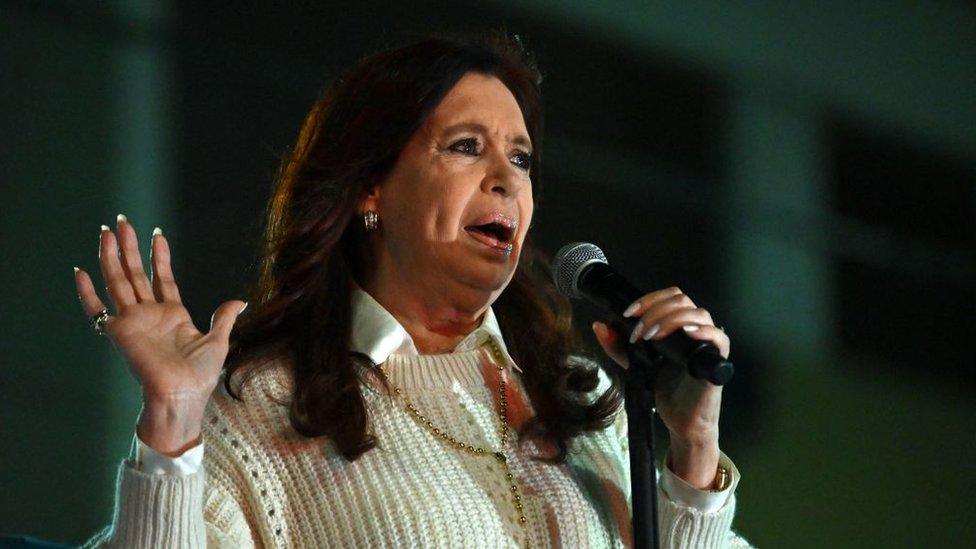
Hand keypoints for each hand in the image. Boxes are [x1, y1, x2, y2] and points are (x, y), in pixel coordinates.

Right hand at [74, 214, 246, 454]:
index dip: (160, 257)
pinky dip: (87, 293)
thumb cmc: (200, 376)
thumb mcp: (218, 341)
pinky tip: (80, 272)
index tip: (157, 234)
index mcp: (173, 315)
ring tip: (107, 232)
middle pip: (136, 273)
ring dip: (111, 257)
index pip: (163, 278)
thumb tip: (240, 301)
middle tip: (122, 221)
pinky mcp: (119, 332)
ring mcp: (133, 321)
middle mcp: (150, 315)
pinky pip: (97, 310)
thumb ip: (223, 318)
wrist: (182, 395)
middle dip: (130, 247)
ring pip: (119, 281)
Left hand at [591, 286, 730, 487]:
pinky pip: (719, 338)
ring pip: (699, 313)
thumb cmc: (666, 391)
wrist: (681, 422)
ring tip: (652, 337)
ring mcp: (708, 344)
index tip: (629, 313)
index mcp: (679, 326)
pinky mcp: (717, 362)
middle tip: (639, 333)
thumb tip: (600, 325)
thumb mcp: (636, 365)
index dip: (650, 299)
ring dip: (670, 320)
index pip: (671, 296)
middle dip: (655, 312)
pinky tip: (686, 333)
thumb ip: (619, 347)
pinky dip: (704, 331)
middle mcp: (696, 330)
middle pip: (682, 300)